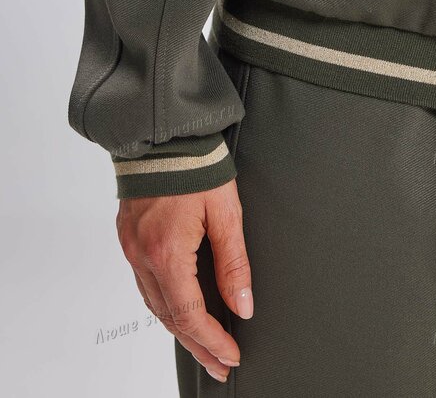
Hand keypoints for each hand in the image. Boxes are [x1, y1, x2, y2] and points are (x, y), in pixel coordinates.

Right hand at [116, 180, 252, 382]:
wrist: (163, 133)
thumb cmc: (197, 165)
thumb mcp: (225, 213)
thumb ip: (234, 263)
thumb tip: (243, 306)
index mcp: (167, 253)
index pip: (189, 314)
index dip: (212, 340)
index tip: (231, 355)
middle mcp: (142, 256)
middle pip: (169, 317)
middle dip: (198, 345)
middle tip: (220, 365)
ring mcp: (131, 247)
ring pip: (154, 303)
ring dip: (180, 328)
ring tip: (205, 345)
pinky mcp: (129, 237)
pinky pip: (145, 283)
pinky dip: (164, 304)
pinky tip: (180, 309)